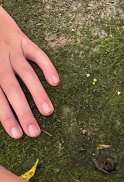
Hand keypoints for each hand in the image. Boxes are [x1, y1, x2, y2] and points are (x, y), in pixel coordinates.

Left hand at [0, 7, 58, 138]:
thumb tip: (0, 110)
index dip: (7, 117)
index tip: (18, 135)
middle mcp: (0, 63)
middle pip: (12, 89)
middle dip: (23, 112)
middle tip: (34, 132)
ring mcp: (12, 51)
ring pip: (25, 73)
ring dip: (37, 93)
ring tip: (48, 112)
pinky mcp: (23, 41)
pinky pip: (37, 53)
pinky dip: (46, 66)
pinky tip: (55, 81)